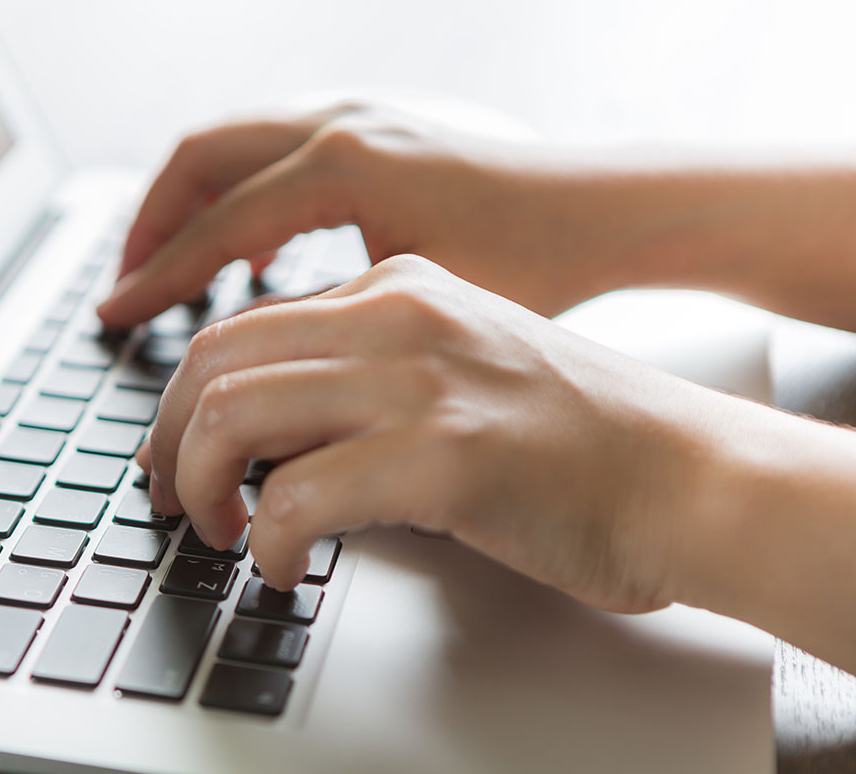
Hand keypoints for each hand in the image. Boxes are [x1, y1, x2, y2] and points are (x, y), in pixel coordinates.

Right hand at [97, 102, 622, 326]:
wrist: (607, 211)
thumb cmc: (537, 262)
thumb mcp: (424, 308)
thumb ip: (332, 330)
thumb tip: (258, 381)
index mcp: (344, 167)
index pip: (215, 225)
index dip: (157, 279)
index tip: (113, 319)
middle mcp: (340, 126)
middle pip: (200, 158)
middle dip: (150, 223)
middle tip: (124, 288)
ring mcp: (357, 118)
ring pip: (232, 146)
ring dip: (189, 205)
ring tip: (167, 272)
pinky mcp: (375, 132)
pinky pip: (274, 153)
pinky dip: (239, 198)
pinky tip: (252, 260)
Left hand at [139, 254, 719, 613]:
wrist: (687, 474)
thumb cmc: (579, 441)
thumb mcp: (457, 372)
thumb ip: (368, 381)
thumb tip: (270, 437)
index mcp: (399, 286)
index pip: (246, 325)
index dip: (186, 398)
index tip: (174, 452)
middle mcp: (400, 314)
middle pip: (217, 359)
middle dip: (168, 438)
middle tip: (171, 497)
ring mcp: (421, 378)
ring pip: (233, 413)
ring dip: (200, 484)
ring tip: (218, 532)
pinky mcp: (443, 454)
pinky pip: (299, 495)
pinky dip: (269, 542)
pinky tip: (287, 569)